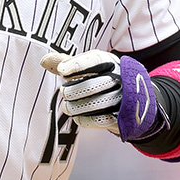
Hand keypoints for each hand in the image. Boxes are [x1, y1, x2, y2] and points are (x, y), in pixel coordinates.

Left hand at [41, 50, 167, 141]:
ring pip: (93, 104)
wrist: (136, 101)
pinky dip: (83, 119)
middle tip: (64, 92)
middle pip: (91, 85)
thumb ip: (67, 63)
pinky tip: (77, 116)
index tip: (61, 71)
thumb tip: (43, 60)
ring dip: (74, 107)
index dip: (77, 65)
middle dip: (72, 91)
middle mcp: (120, 78)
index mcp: (111, 62)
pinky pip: (98, 120)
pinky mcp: (122, 117)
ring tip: (67, 107)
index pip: (95, 60)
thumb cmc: (104, 79)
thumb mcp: (90, 67)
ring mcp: (122, 98)